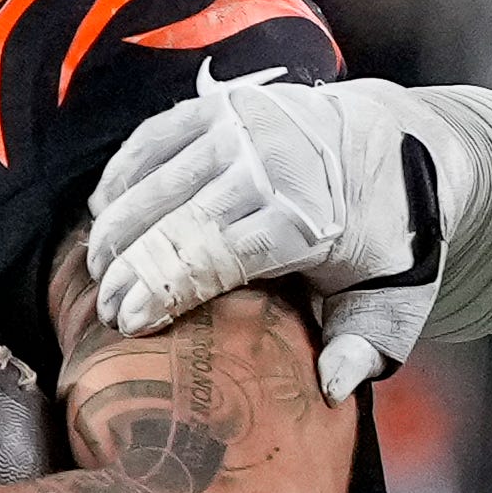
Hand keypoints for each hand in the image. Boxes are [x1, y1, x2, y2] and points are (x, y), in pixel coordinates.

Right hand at [87, 67, 441, 393]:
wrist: (395, 143)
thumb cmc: (384, 238)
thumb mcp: (392, 300)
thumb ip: (363, 346)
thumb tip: (330, 389)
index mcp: (310, 218)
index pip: (219, 258)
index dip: (167, 291)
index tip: (128, 322)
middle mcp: (272, 164)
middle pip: (180, 220)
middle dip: (132, 266)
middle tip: (103, 306)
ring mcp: (244, 126)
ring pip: (158, 178)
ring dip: (118, 224)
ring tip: (96, 268)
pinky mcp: (224, 103)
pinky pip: (155, 138)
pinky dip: (124, 175)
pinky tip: (103, 212)